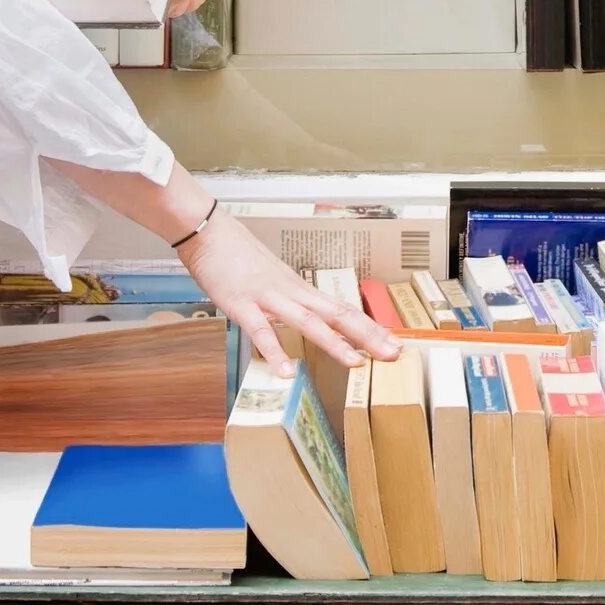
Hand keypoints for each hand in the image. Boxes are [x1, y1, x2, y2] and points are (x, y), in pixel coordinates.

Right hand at [176, 212, 400, 377]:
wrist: (210, 232)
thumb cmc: (238, 257)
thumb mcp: (273, 279)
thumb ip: (289, 300)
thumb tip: (306, 319)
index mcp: (300, 289)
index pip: (342, 310)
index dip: (369, 327)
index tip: (393, 342)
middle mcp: (292, 292)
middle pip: (337, 315)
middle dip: (367, 336)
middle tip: (393, 354)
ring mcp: (269, 297)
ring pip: (308, 322)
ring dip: (333, 343)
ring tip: (355, 363)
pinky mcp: (242, 304)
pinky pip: (261, 331)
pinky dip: (275, 351)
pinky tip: (286, 372)